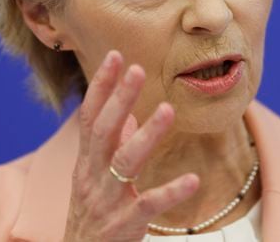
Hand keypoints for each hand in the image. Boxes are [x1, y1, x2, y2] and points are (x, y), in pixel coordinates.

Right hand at [63, 51, 199, 241]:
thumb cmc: (92, 218)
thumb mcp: (94, 180)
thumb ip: (110, 147)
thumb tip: (128, 115)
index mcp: (87, 163)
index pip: (91, 117)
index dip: (102, 86)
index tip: (116, 55)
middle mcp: (91, 177)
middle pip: (104, 131)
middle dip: (120, 97)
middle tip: (138, 67)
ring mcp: (106, 201)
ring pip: (124, 162)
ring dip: (146, 134)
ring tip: (168, 109)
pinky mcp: (123, 226)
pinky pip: (149, 205)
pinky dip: (171, 191)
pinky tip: (193, 179)